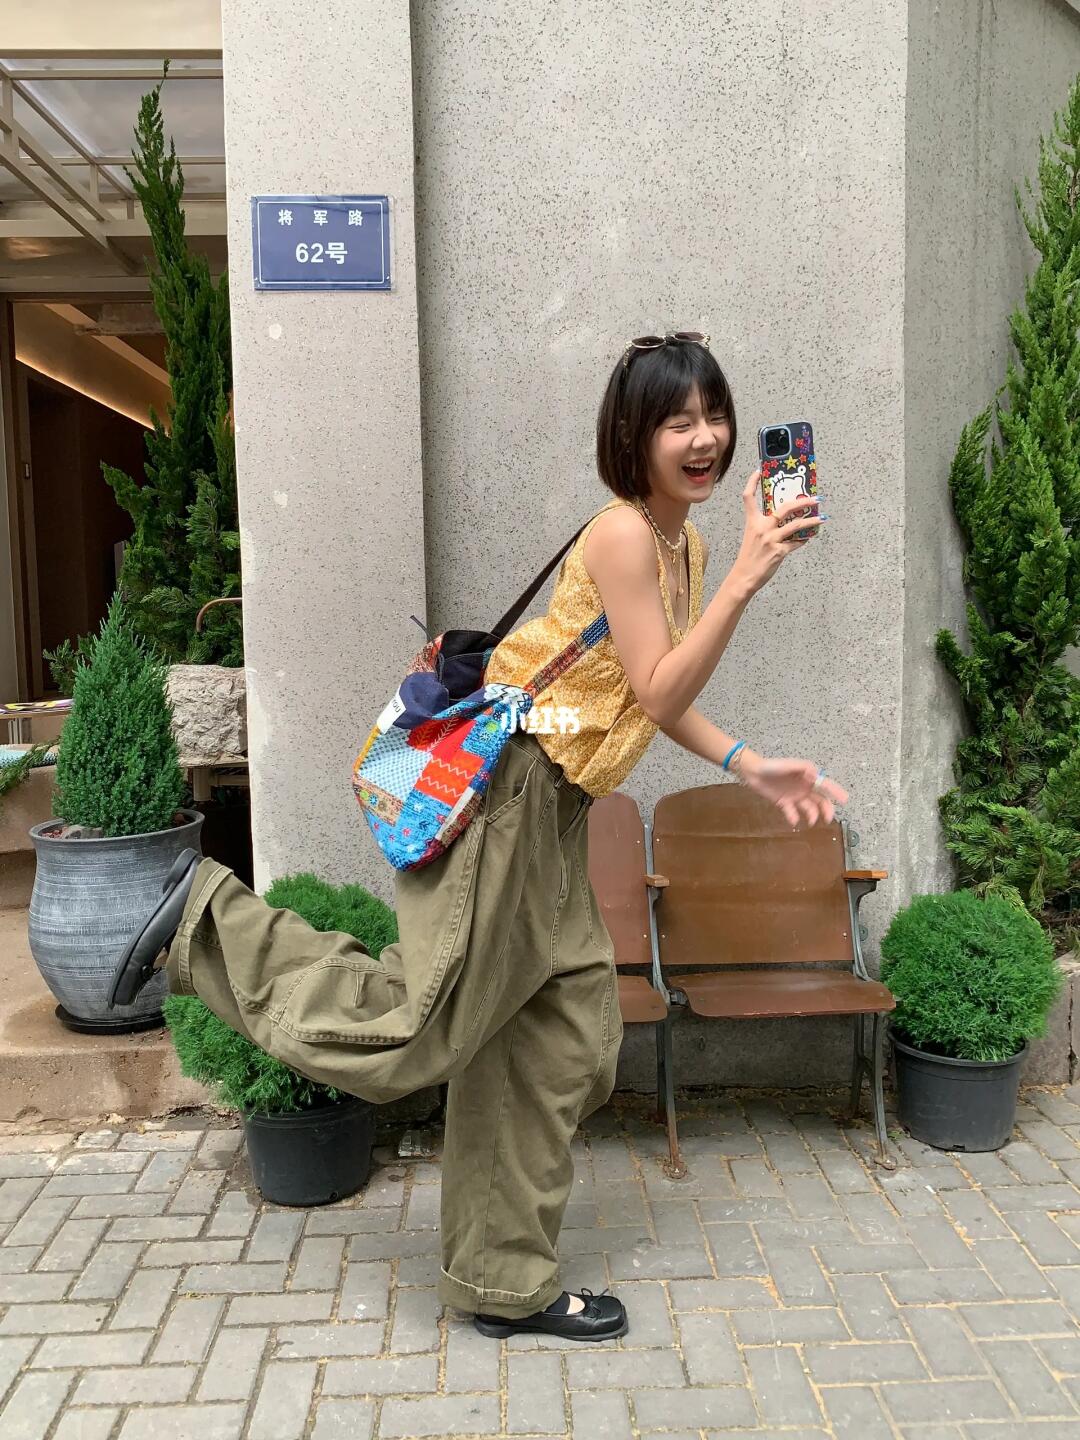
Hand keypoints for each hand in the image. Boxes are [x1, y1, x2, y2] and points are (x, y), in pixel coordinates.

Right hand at [728, 470, 823, 596]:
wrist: (744, 577)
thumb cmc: (749, 557)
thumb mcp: (752, 536)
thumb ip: (765, 525)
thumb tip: (784, 518)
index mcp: (752, 522)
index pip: (748, 498)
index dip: (752, 482)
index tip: (759, 471)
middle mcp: (762, 528)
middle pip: (784, 508)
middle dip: (803, 501)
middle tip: (816, 497)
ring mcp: (771, 540)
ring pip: (796, 525)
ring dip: (812, 520)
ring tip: (822, 518)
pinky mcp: (779, 552)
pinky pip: (796, 543)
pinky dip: (803, 540)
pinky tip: (809, 537)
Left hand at [739, 752, 848, 827]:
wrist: (754, 772)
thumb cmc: (772, 765)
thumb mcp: (790, 764)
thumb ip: (804, 768)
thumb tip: (817, 776)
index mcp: (808, 777)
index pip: (825, 785)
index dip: (836, 792)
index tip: (845, 800)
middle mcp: (804, 787)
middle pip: (820, 800)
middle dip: (826, 809)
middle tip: (828, 819)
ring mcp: (794, 795)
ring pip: (809, 807)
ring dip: (812, 815)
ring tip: (811, 822)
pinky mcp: (784, 802)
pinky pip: (792, 812)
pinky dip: (794, 817)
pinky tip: (794, 820)